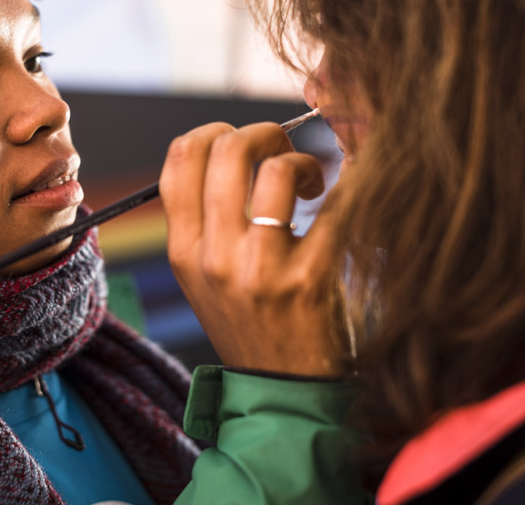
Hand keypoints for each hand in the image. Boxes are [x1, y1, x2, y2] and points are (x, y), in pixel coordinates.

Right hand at [159, 121, 348, 375]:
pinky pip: (333, 205)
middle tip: (282, 154)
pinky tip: (343, 199)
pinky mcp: (309, 280)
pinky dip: (345, 186)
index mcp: (184, 251)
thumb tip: (229, 150)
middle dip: (263, 134)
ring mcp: (259, 270)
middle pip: (226, 150)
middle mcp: (213, 257)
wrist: (285, 394)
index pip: (179, 158)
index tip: (239, 142)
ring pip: (276, 169)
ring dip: (302, 161)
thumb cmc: (251, 324)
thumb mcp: (204, 278)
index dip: (212, 132)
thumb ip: (205, 222)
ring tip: (312, 184)